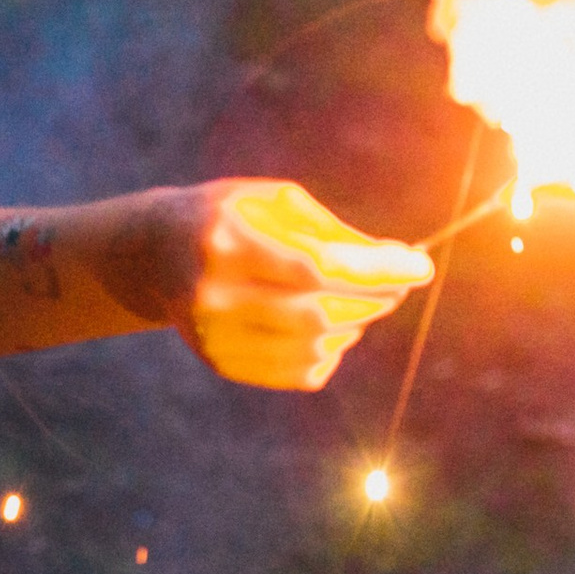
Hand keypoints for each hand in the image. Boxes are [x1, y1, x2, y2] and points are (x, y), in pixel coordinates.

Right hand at [171, 179, 429, 391]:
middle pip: (318, 313)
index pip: (316, 267)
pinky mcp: (219, 362)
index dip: (375, 270)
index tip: (421, 265)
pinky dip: (331, 352)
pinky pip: (298, 372)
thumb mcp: (271, 201)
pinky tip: (332, 327)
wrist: (153, 254)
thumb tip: (395, 259)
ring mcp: (212, 336)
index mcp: (224, 243)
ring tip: (361, 299)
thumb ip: (330, 230)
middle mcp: (212, 296)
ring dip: (356, 324)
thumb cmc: (225, 216)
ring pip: (313, 347)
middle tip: (399, 282)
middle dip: (374, 298)